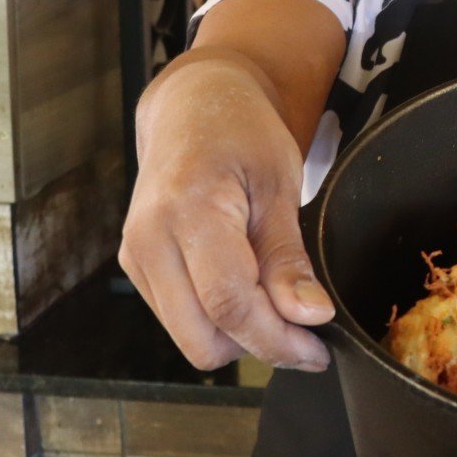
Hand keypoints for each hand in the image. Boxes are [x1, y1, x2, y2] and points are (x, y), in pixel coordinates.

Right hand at [119, 59, 334, 370]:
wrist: (193, 108)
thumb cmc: (242, 132)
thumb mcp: (280, 185)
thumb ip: (288, 256)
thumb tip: (310, 316)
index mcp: (188, 211)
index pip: (229, 304)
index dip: (278, 339)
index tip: (320, 349)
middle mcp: (149, 240)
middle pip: (203, 338)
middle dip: (260, 347)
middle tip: (306, 333)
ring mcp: (136, 257)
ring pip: (191, 339)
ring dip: (240, 337)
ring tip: (279, 303)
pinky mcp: (137, 268)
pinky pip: (182, 321)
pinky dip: (220, 322)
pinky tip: (249, 290)